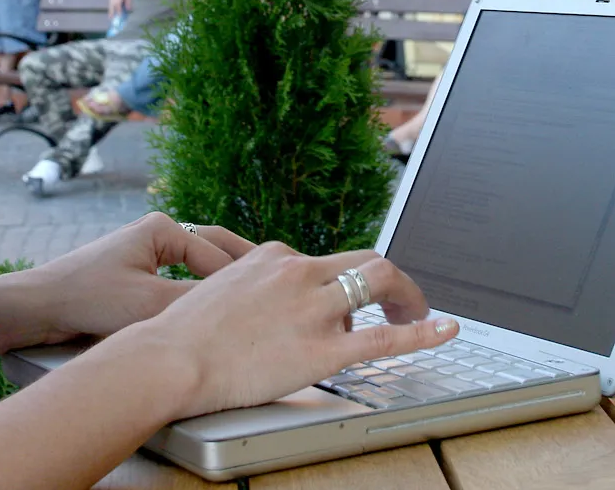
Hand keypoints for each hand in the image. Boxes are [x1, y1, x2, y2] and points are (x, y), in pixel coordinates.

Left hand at [19, 213, 255, 344]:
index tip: (276, 300)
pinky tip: (214, 313)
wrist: (36, 308)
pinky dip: (202, 293)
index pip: (221, 256)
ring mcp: (148, 252)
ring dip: (224, 282)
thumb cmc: (87, 298)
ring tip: (254, 301)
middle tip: (281, 286)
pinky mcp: (138, 274)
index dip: (249, 281)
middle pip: (217, 249)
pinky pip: (183, 280)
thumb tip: (239, 307)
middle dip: (246, 269)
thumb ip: (195, 303)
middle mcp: (159, 233)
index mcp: (165, 228)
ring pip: (200, 266)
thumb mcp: (149, 304)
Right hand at [138, 239, 457, 417]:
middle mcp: (298, 272)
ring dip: (407, 297)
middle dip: (391, 280)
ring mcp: (313, 309)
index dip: (342, 285)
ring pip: (379, 282)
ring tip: (415, 317)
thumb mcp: (220, 291)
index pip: (324, 261)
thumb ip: (253, 289)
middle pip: (364, 260)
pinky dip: (423, 331)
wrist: (169, 357)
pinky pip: (384, 338)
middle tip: (401, 302)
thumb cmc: (182, 335)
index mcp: (273, 257)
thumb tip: (270, 305)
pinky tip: (445, 329)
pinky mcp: (322, 349)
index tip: (348, 303)